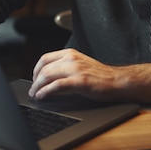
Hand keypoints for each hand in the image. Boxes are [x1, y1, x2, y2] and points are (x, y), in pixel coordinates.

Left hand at [28, 48, 150, 103]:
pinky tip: (43, 96)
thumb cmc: (100, 75)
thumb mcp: (80, 64)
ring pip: (47, 76)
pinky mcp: (79, 81)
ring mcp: (75, 69)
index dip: (35, 70)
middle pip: (44, 68)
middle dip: (35, 81)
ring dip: (38, 87)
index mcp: (70, 53)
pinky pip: (56, 86)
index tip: (34, 79)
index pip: (45, 58)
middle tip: (33, 90)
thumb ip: (65, 66)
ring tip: (36, 94)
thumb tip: (48, 76)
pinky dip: (46, 91)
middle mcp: (71, 59)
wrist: (117, 81)